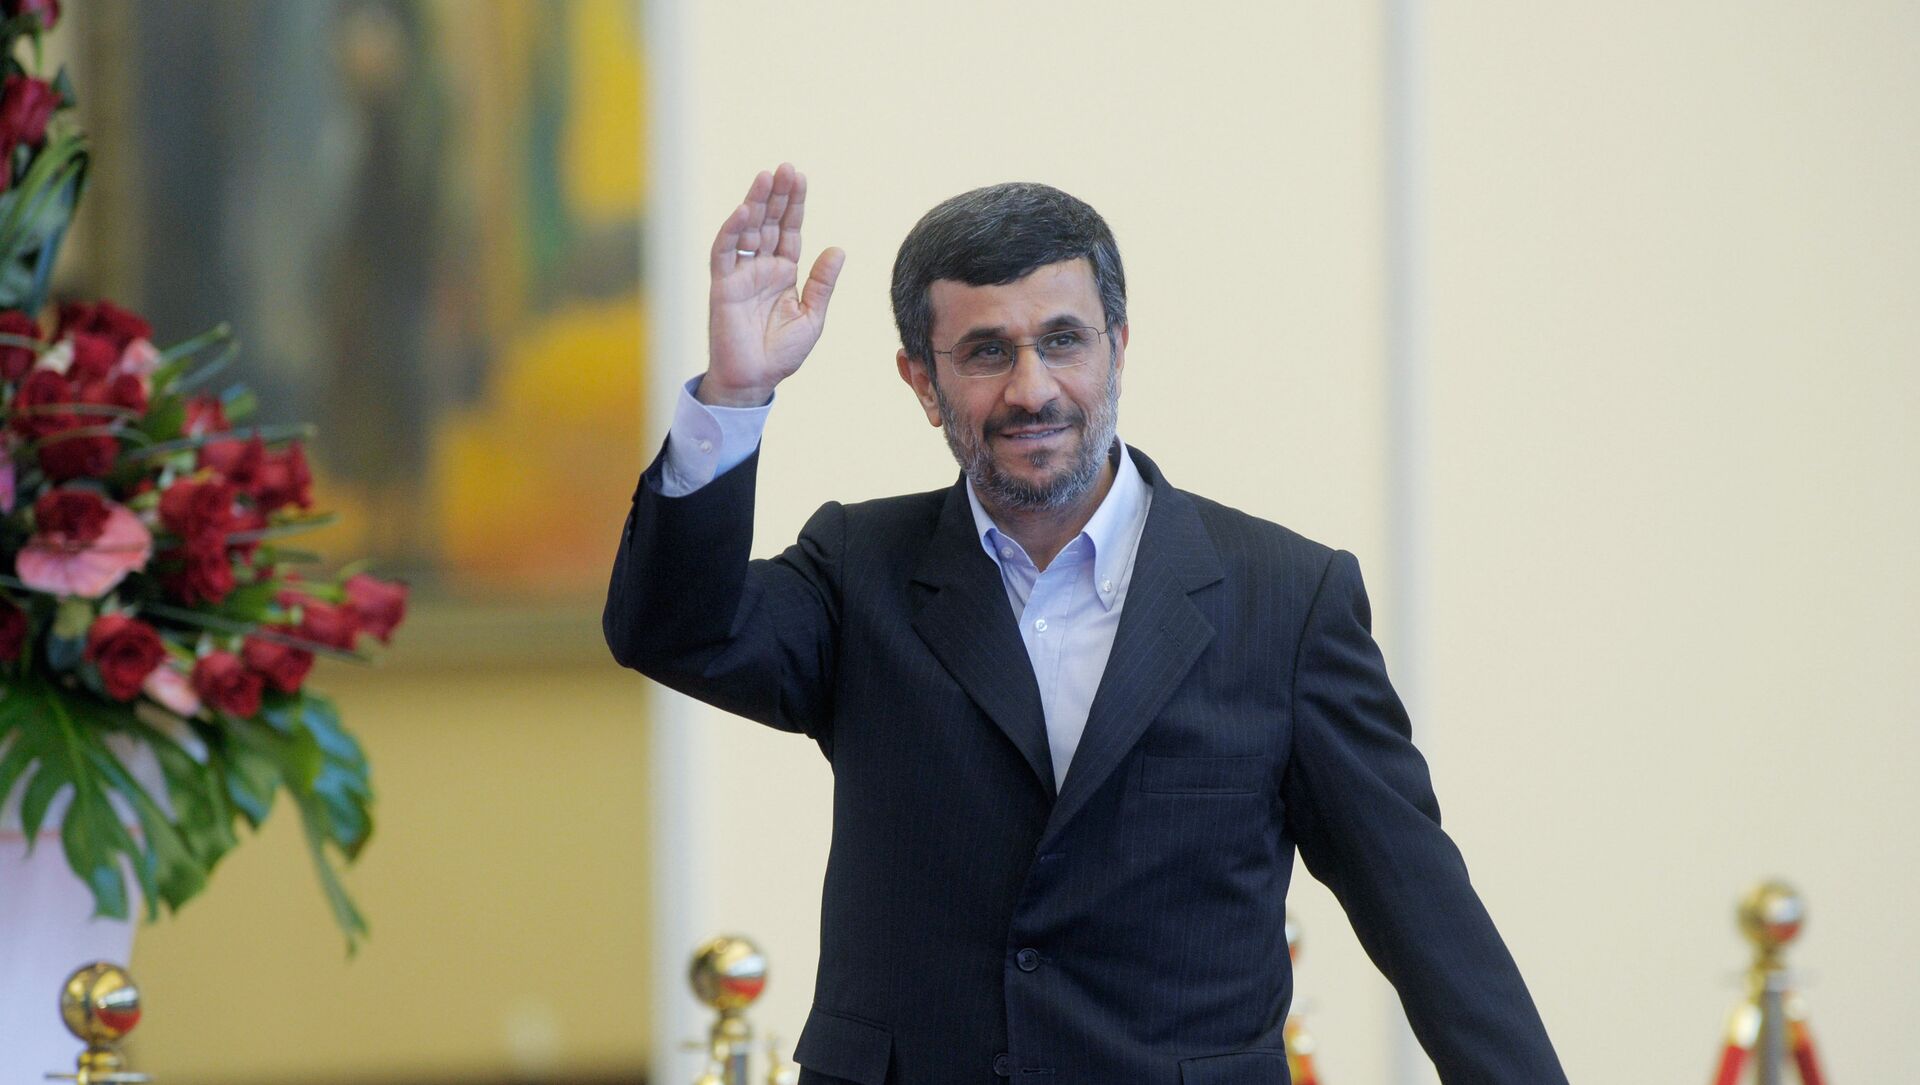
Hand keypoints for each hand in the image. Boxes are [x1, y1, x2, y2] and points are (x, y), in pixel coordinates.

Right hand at [702, 163, 845, 406]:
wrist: (754, 380)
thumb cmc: (781, 353)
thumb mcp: (811, 316)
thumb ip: (822, 282)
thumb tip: (838, 248)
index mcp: (783, 273)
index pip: (789, 231)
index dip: (794, 205)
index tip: (800, 178)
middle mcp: (761, 268)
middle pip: (769, 223)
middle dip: (777, 195)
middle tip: (786, 168)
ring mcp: (740, 274)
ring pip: (747, 230)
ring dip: (756, 203)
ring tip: (767, 177)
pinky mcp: (722, 285)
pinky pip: (724, 252)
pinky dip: (733, 230)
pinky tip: (745, 210)